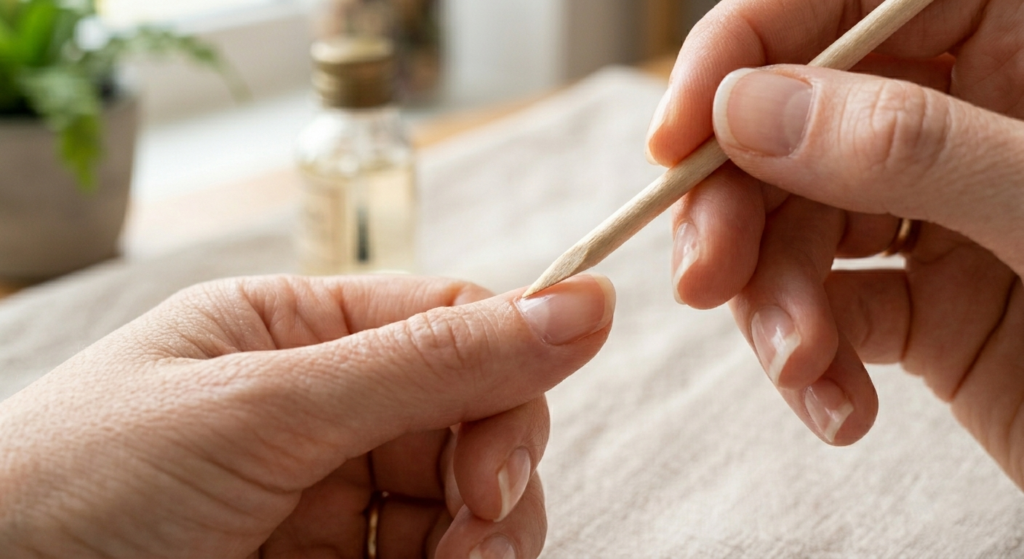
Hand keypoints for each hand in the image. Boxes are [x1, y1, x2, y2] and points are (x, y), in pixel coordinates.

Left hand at [0, 274, 614, 557]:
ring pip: (460, 509)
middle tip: (471, 532)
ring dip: (477, 542)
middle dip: (491, 482)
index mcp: (297, 332)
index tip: (504, 459)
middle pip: (471, 426)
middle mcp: (320, 410)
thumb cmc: (71, 487)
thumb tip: (584, 304)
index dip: (507, 377)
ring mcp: (323, 499)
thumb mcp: (261, 408)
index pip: (452, 328)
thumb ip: (430, 363)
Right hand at [647, 0, 1023, 485]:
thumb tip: (750, 110)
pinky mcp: (926, 301)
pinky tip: (840, 405)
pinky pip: (833, 311)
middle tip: (703, 274)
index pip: (839, 0)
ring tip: (802, 365)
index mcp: (1015, 40)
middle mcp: (963, 115)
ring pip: (795, 227)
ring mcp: (938, 210)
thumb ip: (907, 147)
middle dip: (737, 207)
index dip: (740, 54)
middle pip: (790, 126)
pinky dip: (815, 362)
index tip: (678, 137)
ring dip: (773, 304)